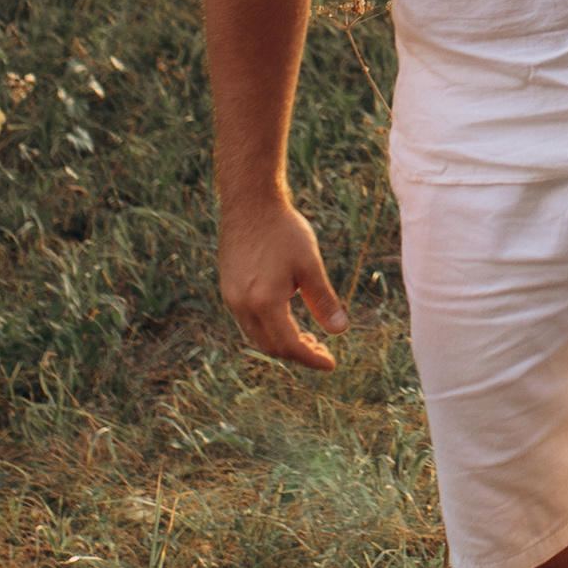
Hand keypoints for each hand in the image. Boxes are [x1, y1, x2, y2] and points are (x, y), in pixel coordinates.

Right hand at [219, 193, 346, 370]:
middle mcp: (242, 305)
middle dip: (297, 353)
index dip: (311, 358)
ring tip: (308, 337)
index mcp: (264, 302)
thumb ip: (324, 301)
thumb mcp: (310, 266)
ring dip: (282, 342)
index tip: (331, 364)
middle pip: (270, 345)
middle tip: (322, 350)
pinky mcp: (228, 288)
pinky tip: (287, 318)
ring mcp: (231, 297)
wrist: (249, 203)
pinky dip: (269, 327)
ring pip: (256, 335)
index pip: (289, 345)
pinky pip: (248, 320)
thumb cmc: (283, 231)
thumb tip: (340, 331)